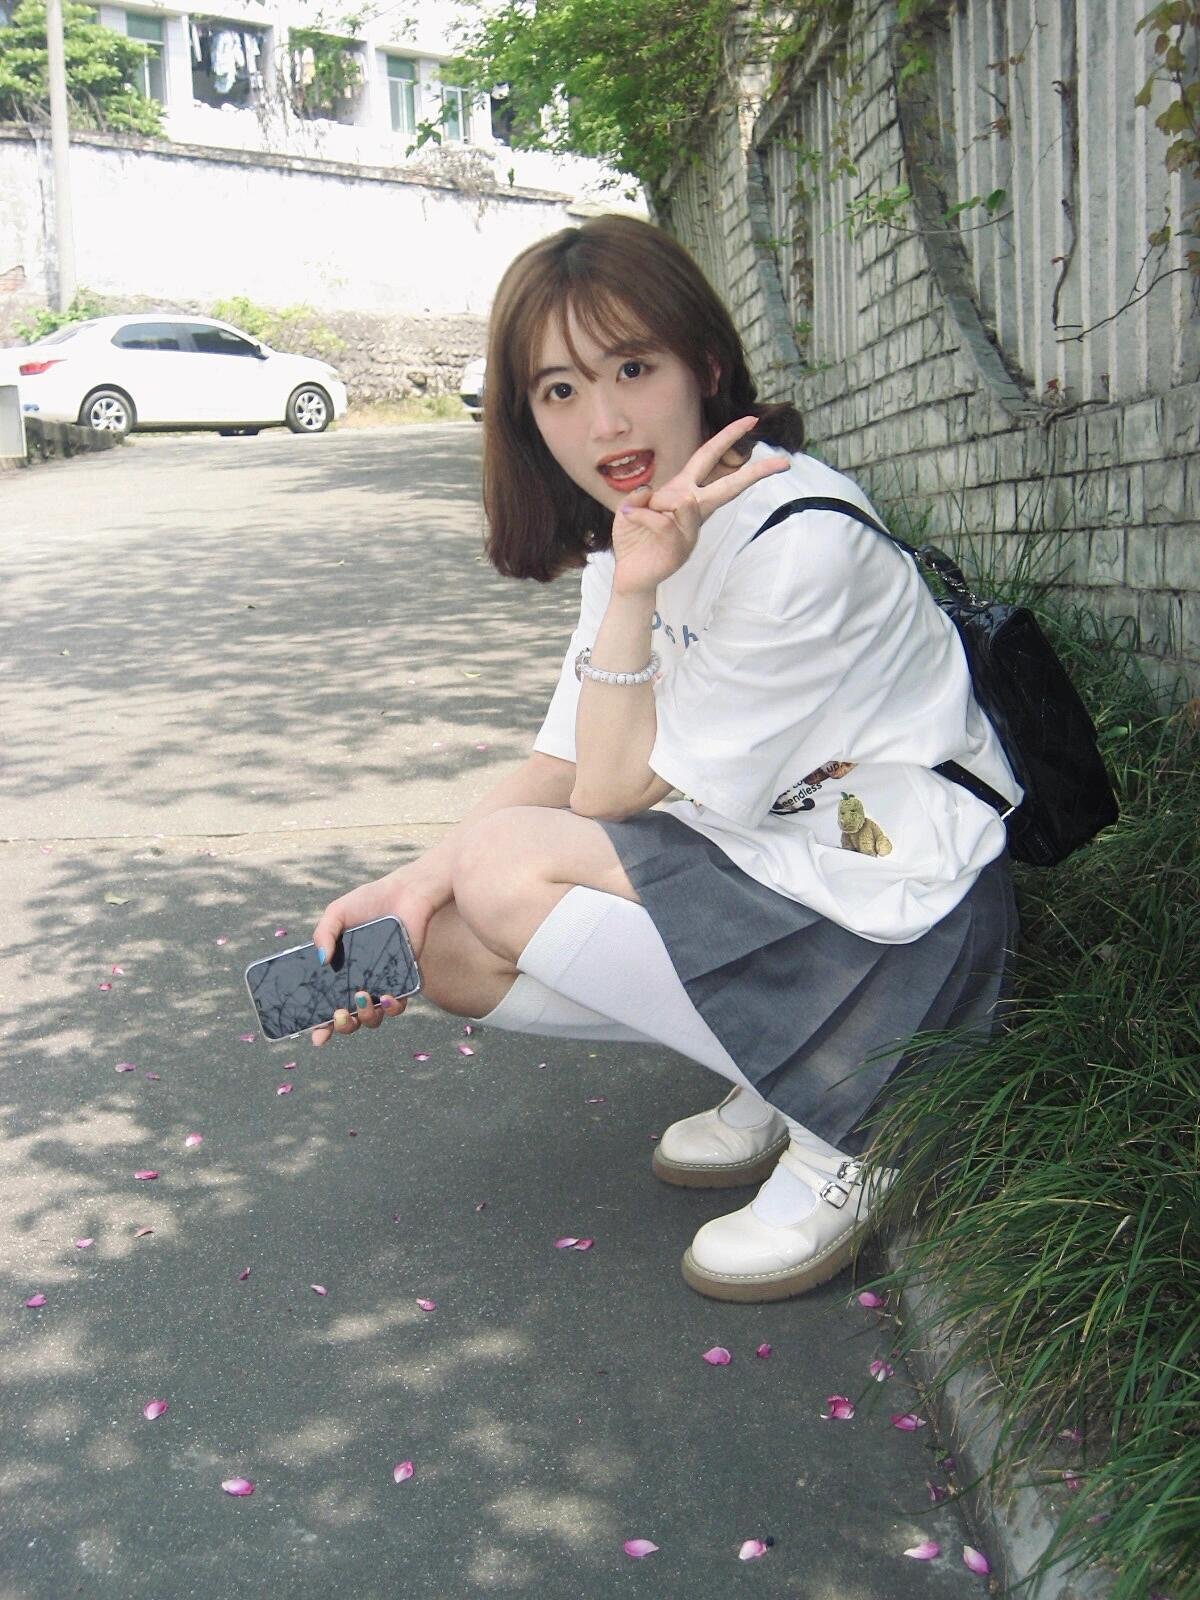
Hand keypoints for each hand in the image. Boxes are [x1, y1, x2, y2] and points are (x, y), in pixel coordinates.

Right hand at [308, 868, 439, 1047]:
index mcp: (340, 971)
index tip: (316, 1036)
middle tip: (339, 1014)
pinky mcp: (404, 980)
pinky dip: (391, 1006)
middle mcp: (359, 982)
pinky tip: (385, 996)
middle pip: (349, 1019)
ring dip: (365, 1017)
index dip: (320, 1025)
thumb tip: (321, 960)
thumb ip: (323, 933)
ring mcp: (381, 984)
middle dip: (342, 1025)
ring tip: (361, 998)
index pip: (326, 1005)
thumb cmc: (371, 901)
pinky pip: (398, 1005)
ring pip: (373, 1017)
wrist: (407, 893)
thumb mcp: (337, 913)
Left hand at [610, 417, 789, 596]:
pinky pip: (659, 519)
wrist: (630, 575)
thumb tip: (655, 498)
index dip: (728, 437)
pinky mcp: (681, 548)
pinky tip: (630, 521)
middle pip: (728, 486)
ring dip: (658, 502)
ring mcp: (692, 531)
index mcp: (684, 490)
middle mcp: (693, 510)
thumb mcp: (631, 506)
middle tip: (784, 462)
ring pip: (687, 501)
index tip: (751, 420)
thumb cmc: (634, 538)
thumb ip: (641, 496)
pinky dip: (639, 516)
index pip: (709, 458)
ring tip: (637, 512)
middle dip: (755, 472)